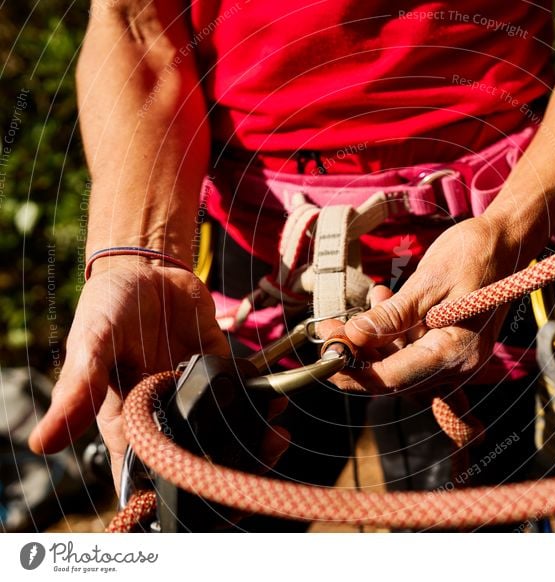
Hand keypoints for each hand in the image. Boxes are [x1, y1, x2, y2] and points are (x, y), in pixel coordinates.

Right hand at [27, 257, 287, 490]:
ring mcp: (197, 394)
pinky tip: (277, 401)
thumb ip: (78, 390)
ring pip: (229, 431)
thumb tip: (42, 444)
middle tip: (257, 461)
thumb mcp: (91, 344)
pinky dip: (264, 400)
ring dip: (254, 437)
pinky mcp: (222, 369)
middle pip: (199, 458)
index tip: (205, 504)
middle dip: (230, 466)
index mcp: (128, 421)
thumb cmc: (108, 307)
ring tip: (276, 436)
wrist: (148, 268)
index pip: (148, 473)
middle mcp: (166, 414)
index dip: (172, 494)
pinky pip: (246, 394)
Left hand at [323, 216, 533, 393]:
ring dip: (373, 341)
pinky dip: (392, 332)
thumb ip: (391, 316)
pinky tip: (383, 300)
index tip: (325, 354)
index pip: (393, 378)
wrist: (506, 240)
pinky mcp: (449, 345)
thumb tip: (353, 337)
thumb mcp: (427, 282)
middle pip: (394, 376)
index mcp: (455, 354)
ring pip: (399, 363)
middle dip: (358, 355)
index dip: (354, 371)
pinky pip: (412, 349)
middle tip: (328, 328)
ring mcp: (455, 357)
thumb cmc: (473, 255)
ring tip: (363, 303)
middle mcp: (458, 365)